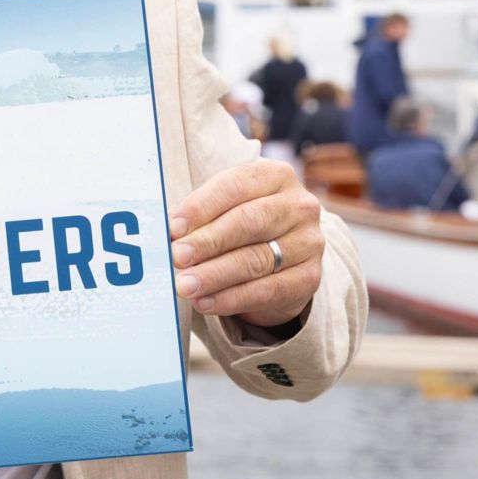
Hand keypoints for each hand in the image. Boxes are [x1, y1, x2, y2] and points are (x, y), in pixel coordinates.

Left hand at [169, 159, 323, 328]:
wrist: (282, 260)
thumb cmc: (241, 225)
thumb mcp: (223, 209)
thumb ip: (199, 216)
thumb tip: (167, 233)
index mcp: (275, 176)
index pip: (234, 186)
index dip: (201, 206)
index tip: (172, 227)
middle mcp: (299, 206)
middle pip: (249, 222)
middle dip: (208, 241)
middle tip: (177, 257)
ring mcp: (309, 242)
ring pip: (257, 259)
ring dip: (215, 274)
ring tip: (185, 284)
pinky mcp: (310, 277)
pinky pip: (267, 290)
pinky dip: (232, 298)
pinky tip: (205, 302)